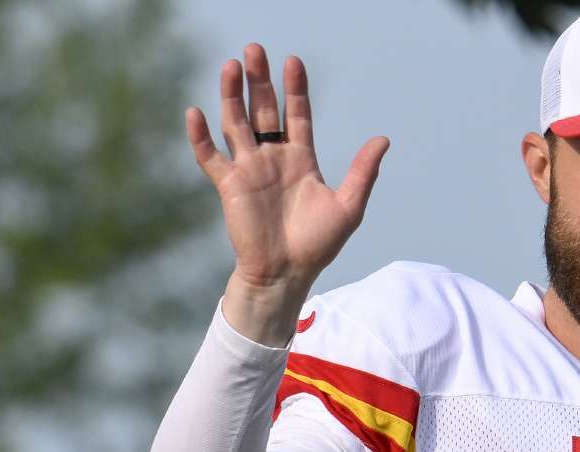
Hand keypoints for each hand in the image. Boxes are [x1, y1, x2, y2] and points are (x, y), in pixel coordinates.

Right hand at [185, 44, 389, 343]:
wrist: (286, 274)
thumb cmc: (318, 244)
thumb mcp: (348, 206)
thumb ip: (362, 172)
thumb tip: (383, 139)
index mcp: (301, 159)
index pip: (296, 114)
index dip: (295, 89)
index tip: (293, 61)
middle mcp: (273, 158)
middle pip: (263, 110)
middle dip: (259, 81)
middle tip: (255, 49)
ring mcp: (249, 170)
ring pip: (236, 124)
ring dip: (231, 95)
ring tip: (230, 66)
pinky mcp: (228, 186)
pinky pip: (210, 157)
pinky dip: (201, 136)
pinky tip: (196, 112)